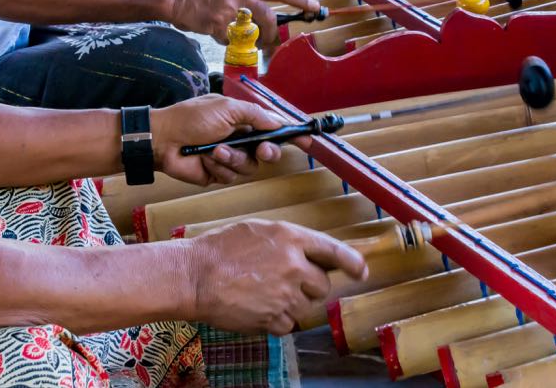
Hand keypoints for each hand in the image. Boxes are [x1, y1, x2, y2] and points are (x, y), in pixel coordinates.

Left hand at [153, 95, 289, 185]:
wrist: (163, 139)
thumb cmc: (192, 118)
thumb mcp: (227, 109)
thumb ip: (255, 115)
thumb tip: (278, 122)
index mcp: (243, 120)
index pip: (274, 128)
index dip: (291, 135)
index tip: (308, 139)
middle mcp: (240, 139)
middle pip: (269, 151)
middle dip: (268, 150)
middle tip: (262, 149)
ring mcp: (230, 158)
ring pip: (250, 166)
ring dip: (234, 158)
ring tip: (215, 150)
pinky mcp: (218, 174)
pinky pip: (231, 176)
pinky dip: (220, 167)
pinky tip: (206, 159)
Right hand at [169, 0, 318, 45]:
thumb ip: (245, 2)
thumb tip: (260, 22)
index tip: (315, 6)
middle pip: (267, 15)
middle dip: (273, 32)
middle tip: (272, 42)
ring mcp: (229, 7)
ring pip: (249, 30)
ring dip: (247, 39)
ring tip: (238, 38)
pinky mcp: (217, 22)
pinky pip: (228, 39)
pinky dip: (223, 40)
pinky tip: (214, 32)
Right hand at [184, 220, 367, 334]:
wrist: (195, 276)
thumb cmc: (221, 249)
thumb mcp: (258, 230)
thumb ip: (287, 241)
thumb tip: (308, 255)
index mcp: (291, 238)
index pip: (334, 251)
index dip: (352, 263)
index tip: (360, 272)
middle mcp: (294, 265)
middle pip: (322, 285)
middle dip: (308, 286)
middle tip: (282, 281)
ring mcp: (285, 294)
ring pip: (306, 307)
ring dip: (291, 304)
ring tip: (263, 293)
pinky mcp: (274, 318)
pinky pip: (289, 325)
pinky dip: (277, 320)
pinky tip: (257, 307)